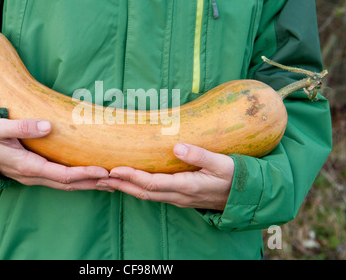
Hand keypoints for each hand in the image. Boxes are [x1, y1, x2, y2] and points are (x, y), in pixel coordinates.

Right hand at [0, 118, 108, 189]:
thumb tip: (46, 125)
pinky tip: (86, 175)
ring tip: (107, 180)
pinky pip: (58, 179)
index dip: (84, 174)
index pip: (62, 175)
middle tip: (115, 180)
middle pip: (68, 184)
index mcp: (27, 166)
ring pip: (64, 184)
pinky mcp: (33, 172)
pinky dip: (75, 179)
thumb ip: (21, 126)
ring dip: (86, 183)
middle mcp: (32, 176)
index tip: (104, 171)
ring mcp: (32, 176)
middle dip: (91, 183)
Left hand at [96, 143, 234, 209]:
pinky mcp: (180, 197)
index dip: (131, 177)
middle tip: (99, 178)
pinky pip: (154, 195)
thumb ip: (200, 154)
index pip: (152, 184)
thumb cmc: (235, 177)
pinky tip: (130, 183)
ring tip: (108, 181)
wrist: (246, 196)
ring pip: (146, 196)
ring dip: (126, 189)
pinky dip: (138, 189)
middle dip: (121, 185)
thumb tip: (176, 146)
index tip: (114, 170)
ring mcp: (178, 199)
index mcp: (187, 186)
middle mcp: (179, 196)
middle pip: (143, 193)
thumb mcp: (222, 163)